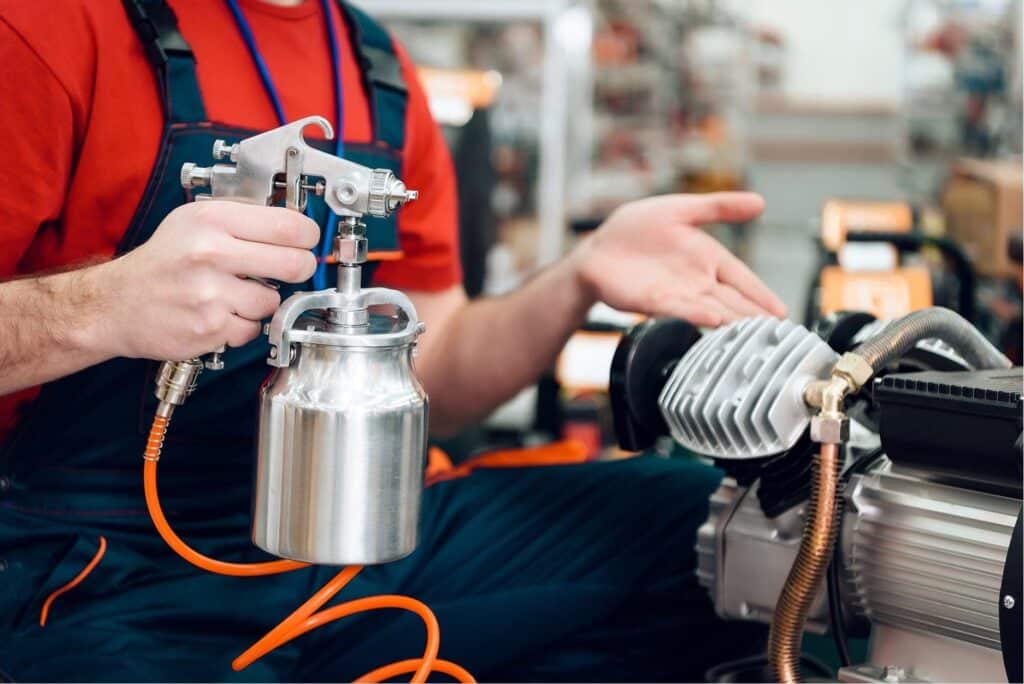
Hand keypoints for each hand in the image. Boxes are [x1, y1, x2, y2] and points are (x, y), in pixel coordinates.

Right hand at [87, 201, 319, 359]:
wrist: (115, 304)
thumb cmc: (162, 261)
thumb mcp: (194, 220)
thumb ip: (242, 218)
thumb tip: (294, 224)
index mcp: (211, 220)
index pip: (287, 225)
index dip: (308, 235)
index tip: (307, 240)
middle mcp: (211, 254)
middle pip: (294, 264)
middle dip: (300, 268)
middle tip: (291, 268)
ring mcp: (210, 294)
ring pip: (273, 301)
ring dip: (263, 301)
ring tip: (236, 293)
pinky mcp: (210, 328)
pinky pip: (252, 329)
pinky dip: (242, 325)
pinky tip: (220, 313)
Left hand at [571, 192, 786, 326]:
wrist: (597, 249)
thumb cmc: (635, 229)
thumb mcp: (679, 209)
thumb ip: (718, 207)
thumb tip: (760, 202)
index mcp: (707, 258)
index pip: (743, 277)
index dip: (762, 294)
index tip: (781, 311)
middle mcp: (697, 281)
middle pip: (733, 300)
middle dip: (754, 317)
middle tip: (777, 334)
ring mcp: (677, 294)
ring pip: (712, 309)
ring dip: (732, 321)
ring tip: (754, 332)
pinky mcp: (654, 302)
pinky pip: (680, 309)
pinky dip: (697, 314)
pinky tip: (715, 321)